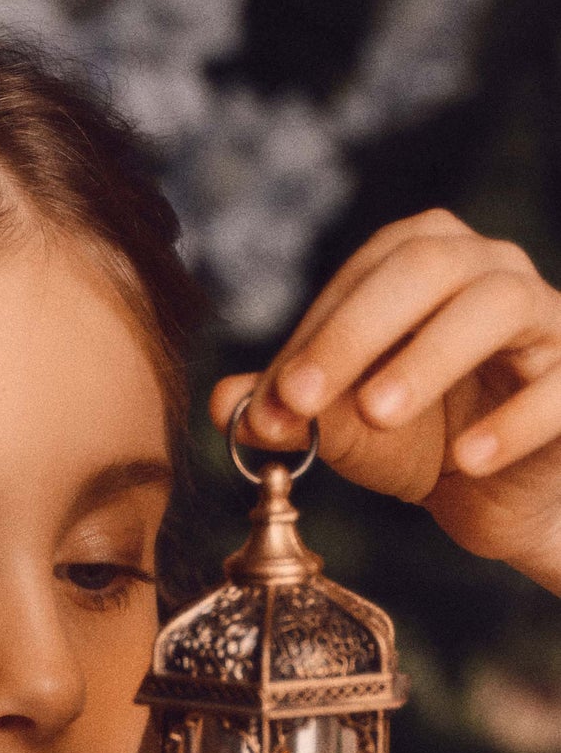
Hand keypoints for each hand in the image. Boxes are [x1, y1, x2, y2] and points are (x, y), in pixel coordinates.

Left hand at [211, 210, 560, 590]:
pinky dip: (511, 423)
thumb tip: (225, 404)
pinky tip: (466, 460)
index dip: (315, 332)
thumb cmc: (420, 437)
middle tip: (305, 398)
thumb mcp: (345, 428)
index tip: (273, 399)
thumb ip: (288, 412)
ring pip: (496, 306)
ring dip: (429, 358)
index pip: (366, 273)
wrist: (499, 493)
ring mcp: (543, 316)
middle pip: (427, 264)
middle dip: (356, 331)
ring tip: (378, 415)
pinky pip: (557, 386)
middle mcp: (489, 268)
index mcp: (426, 259)